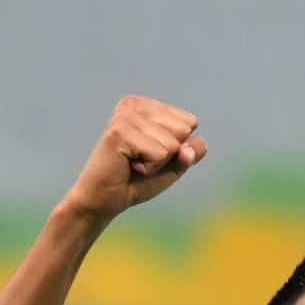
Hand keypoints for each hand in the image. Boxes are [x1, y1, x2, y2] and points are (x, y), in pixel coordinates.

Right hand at [62, 96, 207, 222]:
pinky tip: (128, 166)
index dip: (176, 148)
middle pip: (184, 130)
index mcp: (146, 105)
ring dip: (158, 163)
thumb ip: (191, 151)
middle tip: (141, 160)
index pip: (189, 122)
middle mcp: (134, 104)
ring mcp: (126, 116)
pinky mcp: (120, 131)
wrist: (107, 199)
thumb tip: (197, 144)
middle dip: (168, 155)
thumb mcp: (173, 164)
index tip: (150, 154)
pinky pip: (160, 154)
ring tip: (134, 163)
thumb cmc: (138, 180)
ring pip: (173, 143)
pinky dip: (150, 168)